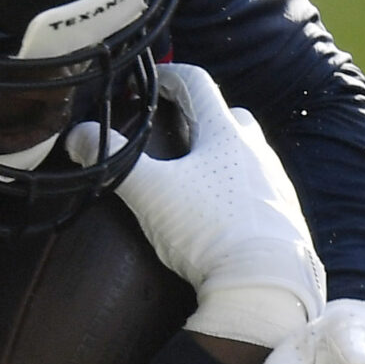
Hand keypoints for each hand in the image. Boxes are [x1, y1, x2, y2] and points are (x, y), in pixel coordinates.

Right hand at [114, 64, 324, 349]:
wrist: (266, 286)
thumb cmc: (208, 229)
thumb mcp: (150, 192)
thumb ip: (113, 161)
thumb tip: (78, 135)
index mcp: (226, 133)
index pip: (198, 83)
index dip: (169, 77)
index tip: (148, 84)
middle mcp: (257, 152)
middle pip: (228, 117)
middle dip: (199, 119)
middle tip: (170, 134)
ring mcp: (276, 186)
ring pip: (247, 156)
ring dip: (220, 156)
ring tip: (192, 178)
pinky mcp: (286, 219)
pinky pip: (258, 191)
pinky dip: (236, 190)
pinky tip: (220, 214)